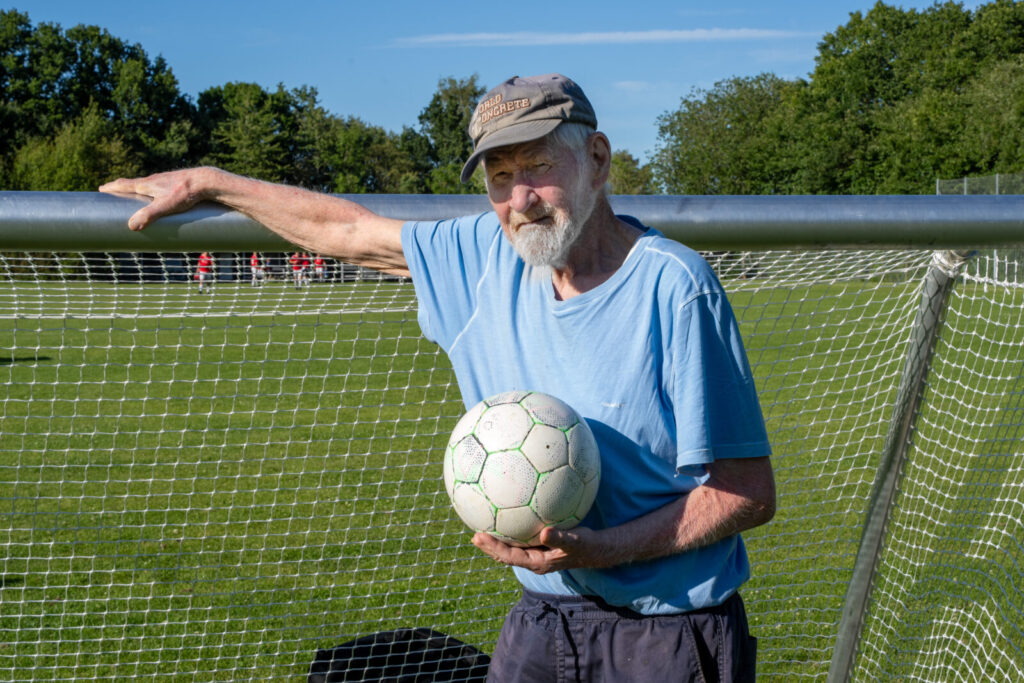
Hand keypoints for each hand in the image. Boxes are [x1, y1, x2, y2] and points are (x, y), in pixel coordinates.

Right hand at [99, 168, 210, 230]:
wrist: (206, 181)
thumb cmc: (185, 193)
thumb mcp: (165, 206)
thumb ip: (148, 215)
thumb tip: (131, 226)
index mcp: (147, 184)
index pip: (124, 184)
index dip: (112, 187)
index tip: (101, 188)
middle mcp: (154, 180)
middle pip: (134, 183)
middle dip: (122, 188)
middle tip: (113, 191)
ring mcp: (166, 180)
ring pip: (147, 184)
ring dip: (138, 188)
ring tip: (134, 195)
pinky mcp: (176, 183)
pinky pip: (160, 186)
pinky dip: (152, 190)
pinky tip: (159, 195)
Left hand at [471, 526, 610, 574]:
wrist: (596, 548)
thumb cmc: (585, 545)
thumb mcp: (575, 541)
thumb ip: (560, 538)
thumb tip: (545, 532)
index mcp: (538, 562)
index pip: (510, 557)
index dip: (493, 548)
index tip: (479, 537)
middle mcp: (534, 559)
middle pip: (505, 555)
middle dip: (489, 546)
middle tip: (474, 536)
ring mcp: (536, 553)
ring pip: (511, 548)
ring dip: (497, 540)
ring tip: (483, 528)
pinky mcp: (540, 545)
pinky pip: (521, 539)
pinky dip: (511, 530)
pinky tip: (507, 515)